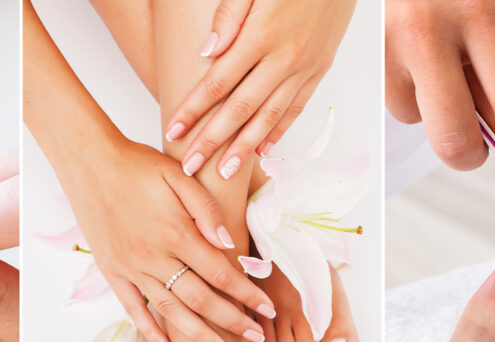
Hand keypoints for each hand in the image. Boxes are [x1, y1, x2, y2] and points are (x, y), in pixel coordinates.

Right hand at [24, 3, 273, 341]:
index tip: (268, 308)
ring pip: (171, 311)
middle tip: (257, 337)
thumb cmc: (137, 164)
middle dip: (233, 321)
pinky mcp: (112, 271)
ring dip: (199, 336)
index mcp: (176, 232)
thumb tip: (228, 243)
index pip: (221, 273)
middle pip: (201, 300)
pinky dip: (150, 331)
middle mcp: (154, 256)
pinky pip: (133, 309)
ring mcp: (131, 268)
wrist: (88, 162)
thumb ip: (206, 209)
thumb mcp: (179, 175)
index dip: (248, 294)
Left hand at [164, 0, 355, 178]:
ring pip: (269, 116)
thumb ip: (229, 16)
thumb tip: (207, 53)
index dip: (193, 110)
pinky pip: (297, 107)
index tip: (173, 130)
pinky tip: (263, 149)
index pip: (217, 82)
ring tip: (225, 172)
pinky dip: (279, 130)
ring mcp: (305, 67)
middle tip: (191, 166)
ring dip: (245, 148)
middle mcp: (284, 58)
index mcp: (261, 35)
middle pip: (240, 109)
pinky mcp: (320, 69)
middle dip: (212, 141)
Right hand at [385, 0, 494, 229]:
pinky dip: (412, 91)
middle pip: (455, 139)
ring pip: (419, 122)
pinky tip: (417, 55)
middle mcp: (428, 32)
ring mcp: (388, 47)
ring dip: (437, 107)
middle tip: (480, 132)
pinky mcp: (363, 56)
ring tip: (440, 56)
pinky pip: (396, 102)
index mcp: (480, 12)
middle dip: (472, 152)